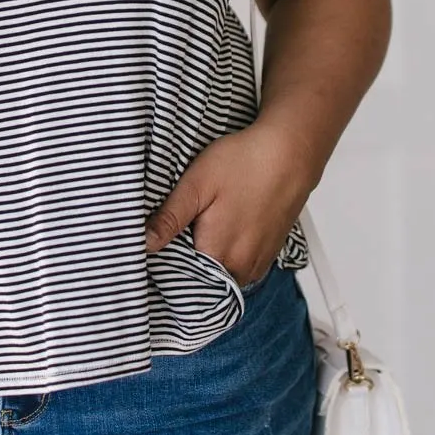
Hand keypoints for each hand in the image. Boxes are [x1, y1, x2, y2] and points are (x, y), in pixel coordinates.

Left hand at [145, 119, 311, 286]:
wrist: (290, 153)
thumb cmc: (243, 163)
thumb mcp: (196, 185)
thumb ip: (170, 219)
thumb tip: (144, 245)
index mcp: (217, 254)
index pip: (180, 279)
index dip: (166, 265)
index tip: (159, 247)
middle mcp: (241, 267)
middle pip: (203, 281)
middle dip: (187, 265)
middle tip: (181, 232)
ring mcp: (258, 263)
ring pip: (223, 275)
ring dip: (210, 260)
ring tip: (203, 229)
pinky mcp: (269, 253)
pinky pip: (241, 267)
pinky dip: (229, 256)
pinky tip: (225, 229)